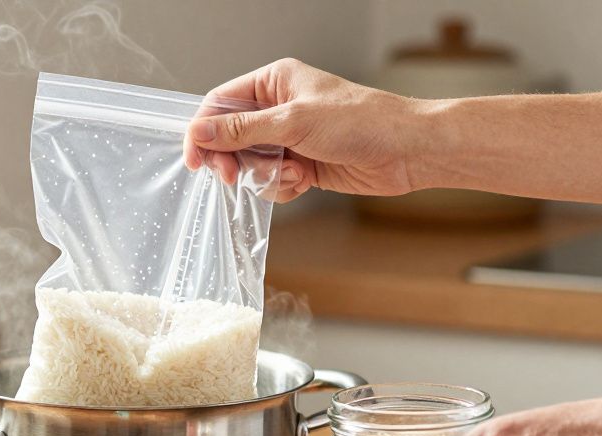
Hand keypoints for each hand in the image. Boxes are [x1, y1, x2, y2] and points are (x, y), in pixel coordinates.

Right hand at [184, 58, 427, 201]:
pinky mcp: (300, 165)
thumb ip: (242, 129)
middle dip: (234, 160)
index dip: (204, 131)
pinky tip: (305, 181)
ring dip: (265, 176)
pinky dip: (282, 187)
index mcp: (274, 82)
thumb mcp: (293, 122)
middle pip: (230, 138)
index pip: (220, 103)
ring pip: (250, 165)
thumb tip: (200, 132)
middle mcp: (278, 108)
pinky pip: (271, 182)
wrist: (404, 151)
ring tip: (293, 173)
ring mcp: (289, 138)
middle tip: (234, 177)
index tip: (196, 160)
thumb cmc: (359, 121)